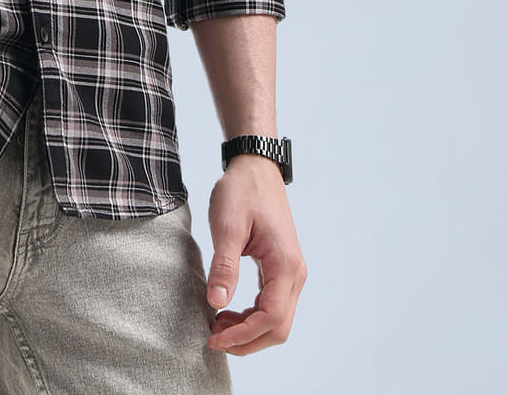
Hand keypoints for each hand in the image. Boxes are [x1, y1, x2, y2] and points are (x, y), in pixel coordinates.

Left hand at [204, 154, 306, 355]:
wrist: (255, 167)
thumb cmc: (242, 190)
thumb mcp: (227, 226)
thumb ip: (224, 266)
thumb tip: (216, 303)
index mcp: (285, 265)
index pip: (271, 318)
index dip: (243, 335)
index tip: (213, 338)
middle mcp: (295, 273)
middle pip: (279, 327)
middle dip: (247, 340)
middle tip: (213, 337)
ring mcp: (291, 272)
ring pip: (277, 319)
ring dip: (249, 330)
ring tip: (217, 325)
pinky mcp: (281, 268)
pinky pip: (272, 304)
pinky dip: (252, 316)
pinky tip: (228, 311)